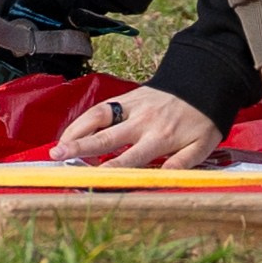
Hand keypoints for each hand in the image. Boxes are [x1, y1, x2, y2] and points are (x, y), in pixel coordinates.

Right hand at [52, 86, 220, 168]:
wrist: (204, 81)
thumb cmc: (202, 120)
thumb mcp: (202, 146)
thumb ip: (183, 164)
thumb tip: (162, 180)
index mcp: (161, 137)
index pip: (131, 157)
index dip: (111, 170)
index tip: (92, 180)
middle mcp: (143, 121)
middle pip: (107, 136)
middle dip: (82, 147)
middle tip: (59, 156)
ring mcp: (134, 106)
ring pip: (99, 117)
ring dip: (76, 131)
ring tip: (57, 146)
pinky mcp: (129, 97)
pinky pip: (103, 108)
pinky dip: (84, 120)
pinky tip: (71, 133)